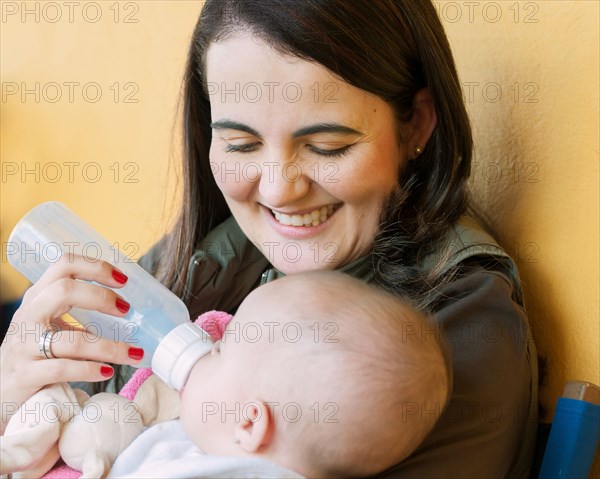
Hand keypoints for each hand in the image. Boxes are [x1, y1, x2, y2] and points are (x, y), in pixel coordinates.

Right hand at [1, 254, 143, 433]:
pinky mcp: (25, 375)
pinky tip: (107, 372)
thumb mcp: (49, 324)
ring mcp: (24, 346)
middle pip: (63, 291)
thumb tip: (128, 309)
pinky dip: (90, 370)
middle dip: (101, 298)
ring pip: (72, 340)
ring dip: (110, 347)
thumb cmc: (34, 354)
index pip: (63, 266)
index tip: (123, 280)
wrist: (1, 391)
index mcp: (37, 298)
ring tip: (134, 353)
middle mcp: (28, 316)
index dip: (95, 267)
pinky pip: (63, 369)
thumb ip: (75, 312)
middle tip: (126, 311)